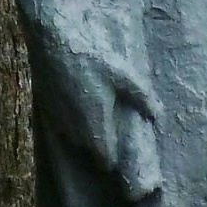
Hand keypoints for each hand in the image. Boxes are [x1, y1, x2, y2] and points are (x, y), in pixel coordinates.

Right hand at [36, 43, 161, 192]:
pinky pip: (63, 125)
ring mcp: (59, 122)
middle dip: (102, 144)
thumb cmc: (93, 61)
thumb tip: (159, 117)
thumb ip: (143, 99)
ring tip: (96, 112)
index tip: (123, 151)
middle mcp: (76, 131)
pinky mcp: (48, 110)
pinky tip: (79, 101)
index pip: (105, 161)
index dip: (115, 159)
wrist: (55, 45)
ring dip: (86, 131)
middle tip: (113, 126)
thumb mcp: (124, 77)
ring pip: (76, 138)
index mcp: (96, 127)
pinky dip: (72, 120)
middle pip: (91, 150)